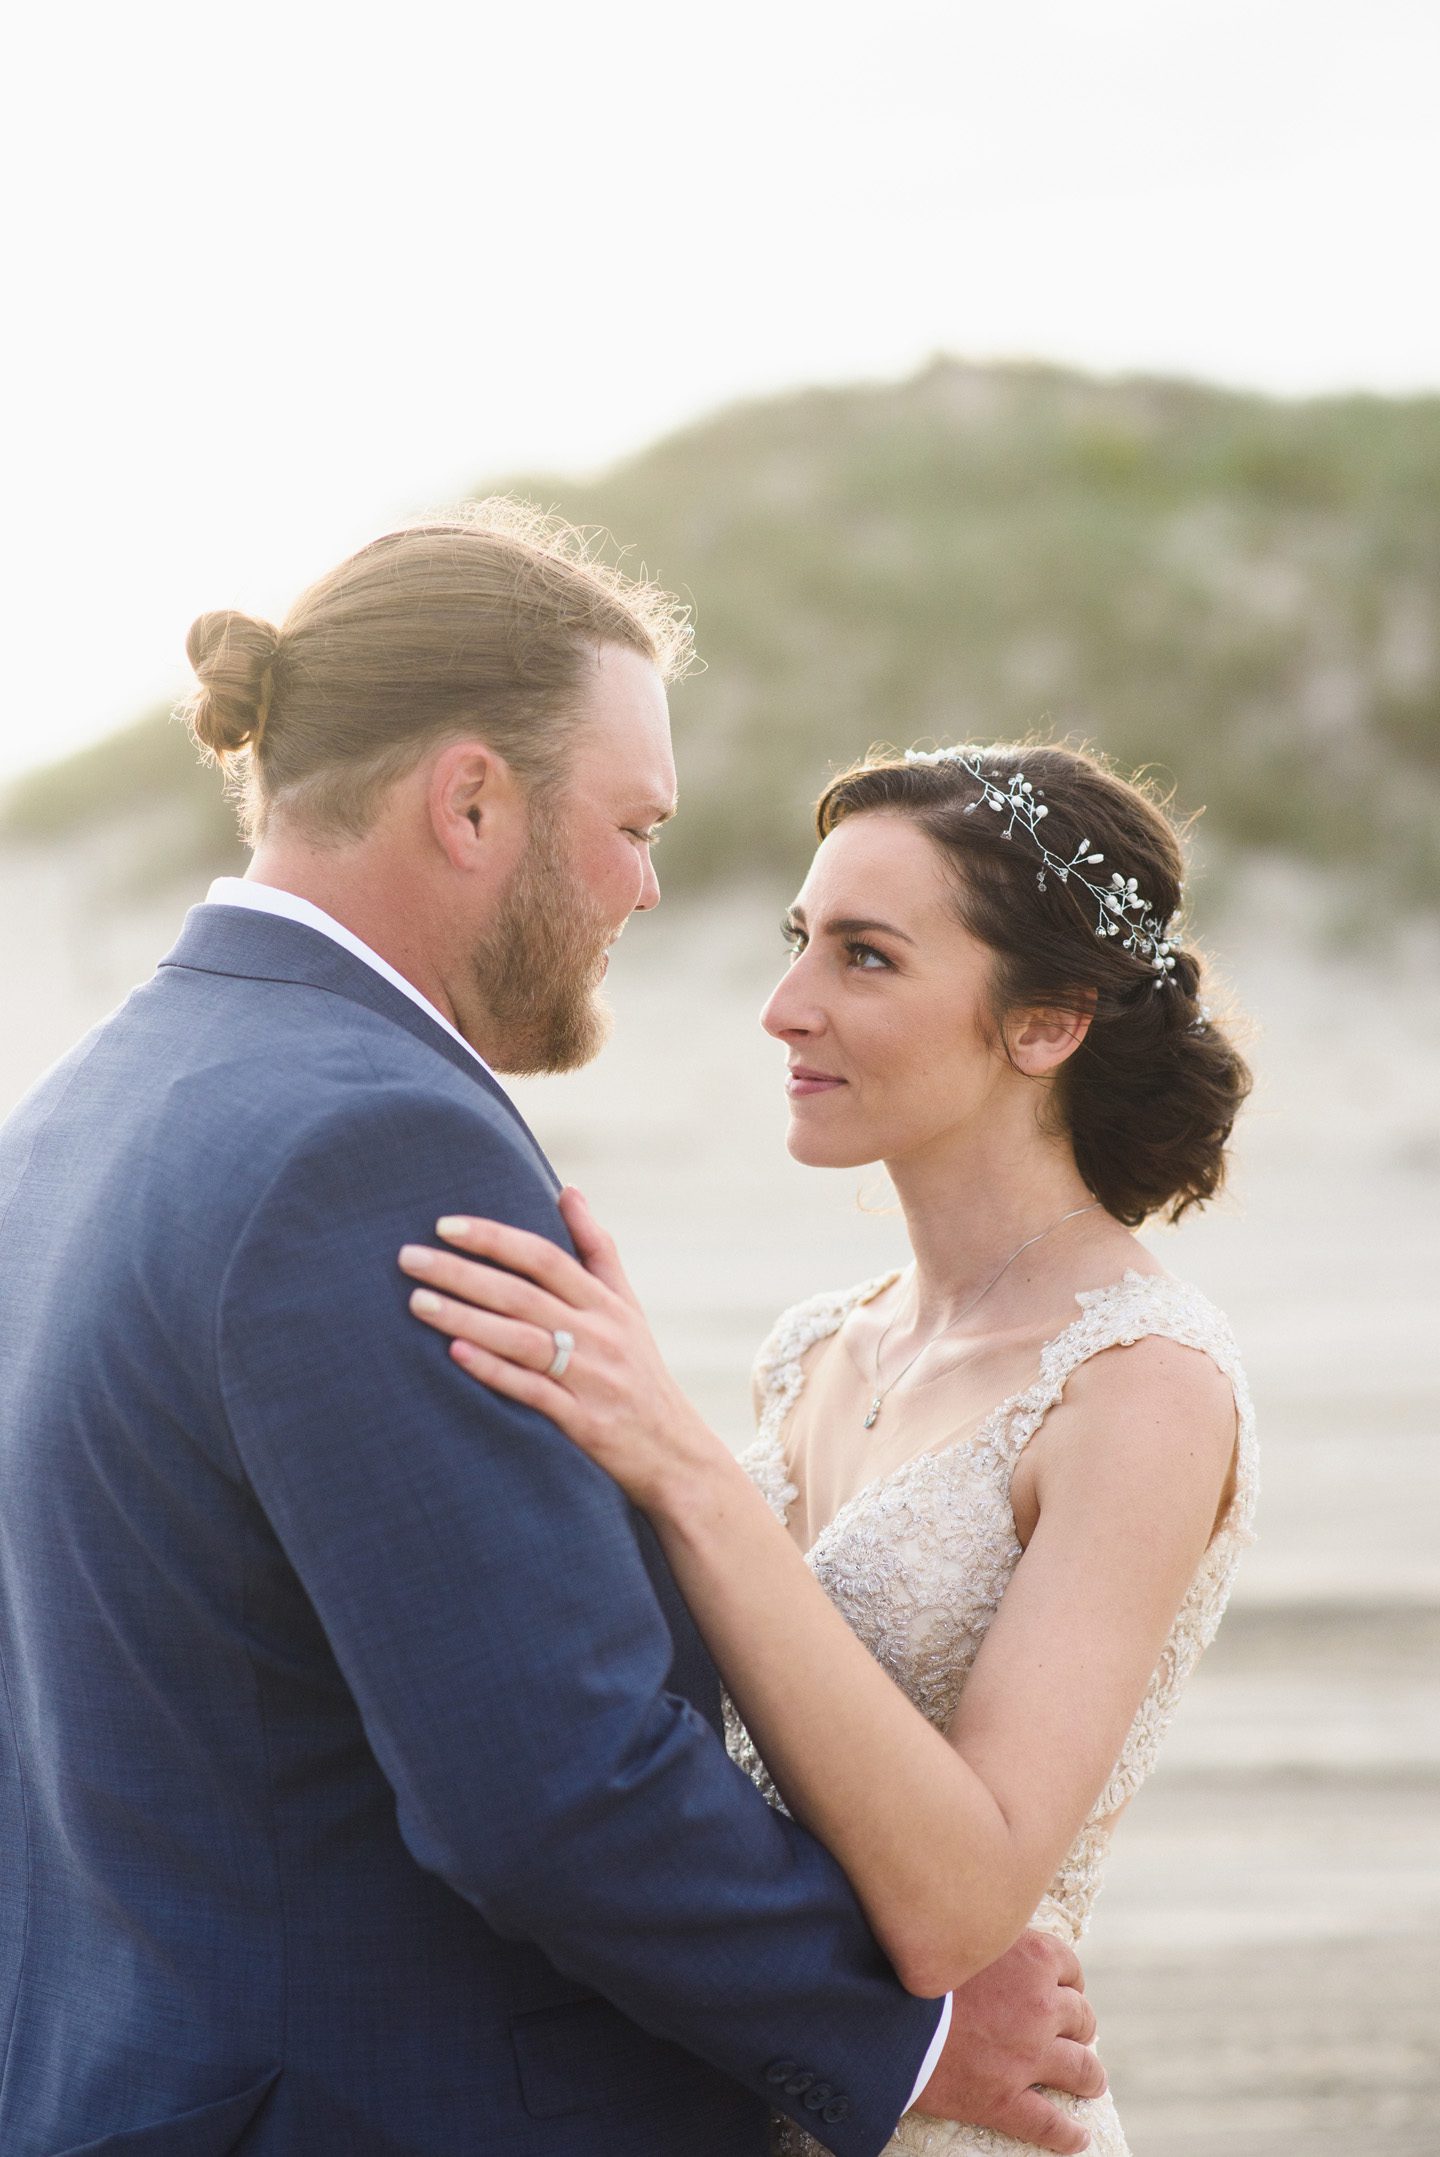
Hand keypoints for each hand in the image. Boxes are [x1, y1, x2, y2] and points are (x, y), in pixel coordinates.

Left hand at [397, 1188, 726, 1513]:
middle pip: (522, 1294)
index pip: (544, 1257)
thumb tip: (568, 1190)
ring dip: (466, 1318)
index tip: (444, 1225)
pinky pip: (533, 1392)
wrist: (675, 1452)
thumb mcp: (627, 1307)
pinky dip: (494, 1371)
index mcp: (605, 1303)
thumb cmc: (639, 1372)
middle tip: (408, 1258)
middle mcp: (599, 1335)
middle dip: (462, 1273)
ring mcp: (591, 1379)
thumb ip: (597, 1249)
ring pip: (521, 1339)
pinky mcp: (584, 1422)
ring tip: (416, 1302)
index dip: (494, 1238)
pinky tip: (455, 1354)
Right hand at [917, 1932, 1104, 2154]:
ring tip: (1089, 2082)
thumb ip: (988, 1935)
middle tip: (1071, 2034)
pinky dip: (1068, 2135)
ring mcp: (1026, 2057)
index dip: (1066, 1982)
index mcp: (1032, 1959)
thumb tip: (993, 1928)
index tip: (1059, 1990)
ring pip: (1082, 2070)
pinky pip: (1051, 2125)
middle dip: (1078, 2026)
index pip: (1070, 1970)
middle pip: (1081, 2018)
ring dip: (1089, 2076)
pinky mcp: (1004, 2099)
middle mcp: (1039, 2006)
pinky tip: (1077, 2137)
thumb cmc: (913, 1963)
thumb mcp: (960, 1932)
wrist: (880, 2010)